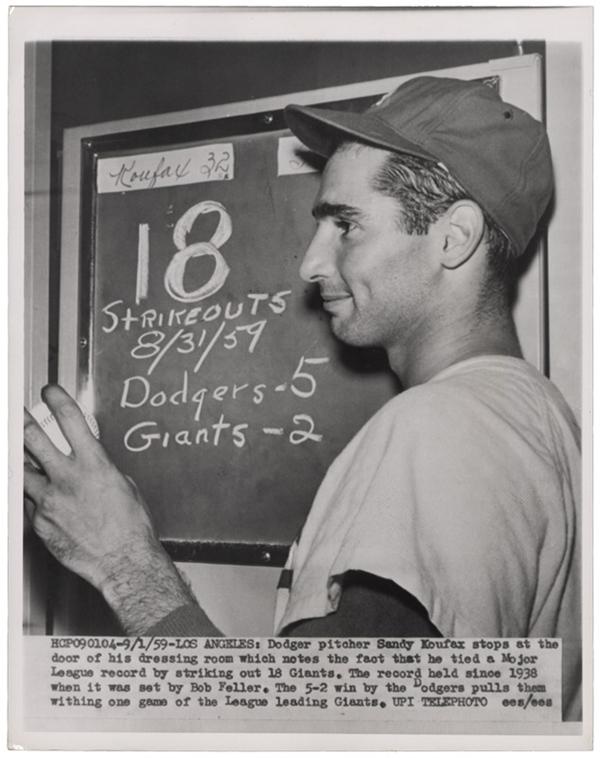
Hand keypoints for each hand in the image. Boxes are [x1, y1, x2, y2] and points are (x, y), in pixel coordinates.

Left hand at [23, 384, 196, 633]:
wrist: (122, 562)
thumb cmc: (131, 528)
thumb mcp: (123, 484)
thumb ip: (100, 467)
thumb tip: (89, 459)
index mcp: (94, 464)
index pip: (70, 419)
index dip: (56, 399)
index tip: (49, 392)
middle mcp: (67, 479)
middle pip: (32, 439)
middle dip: (21, 422)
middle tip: (16, 415)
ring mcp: (49, 501)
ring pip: (21, 471)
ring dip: (22, 461)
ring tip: (21, 455)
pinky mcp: (39, 522)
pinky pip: (28, 502)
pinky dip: (34, 497)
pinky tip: (44, 499)